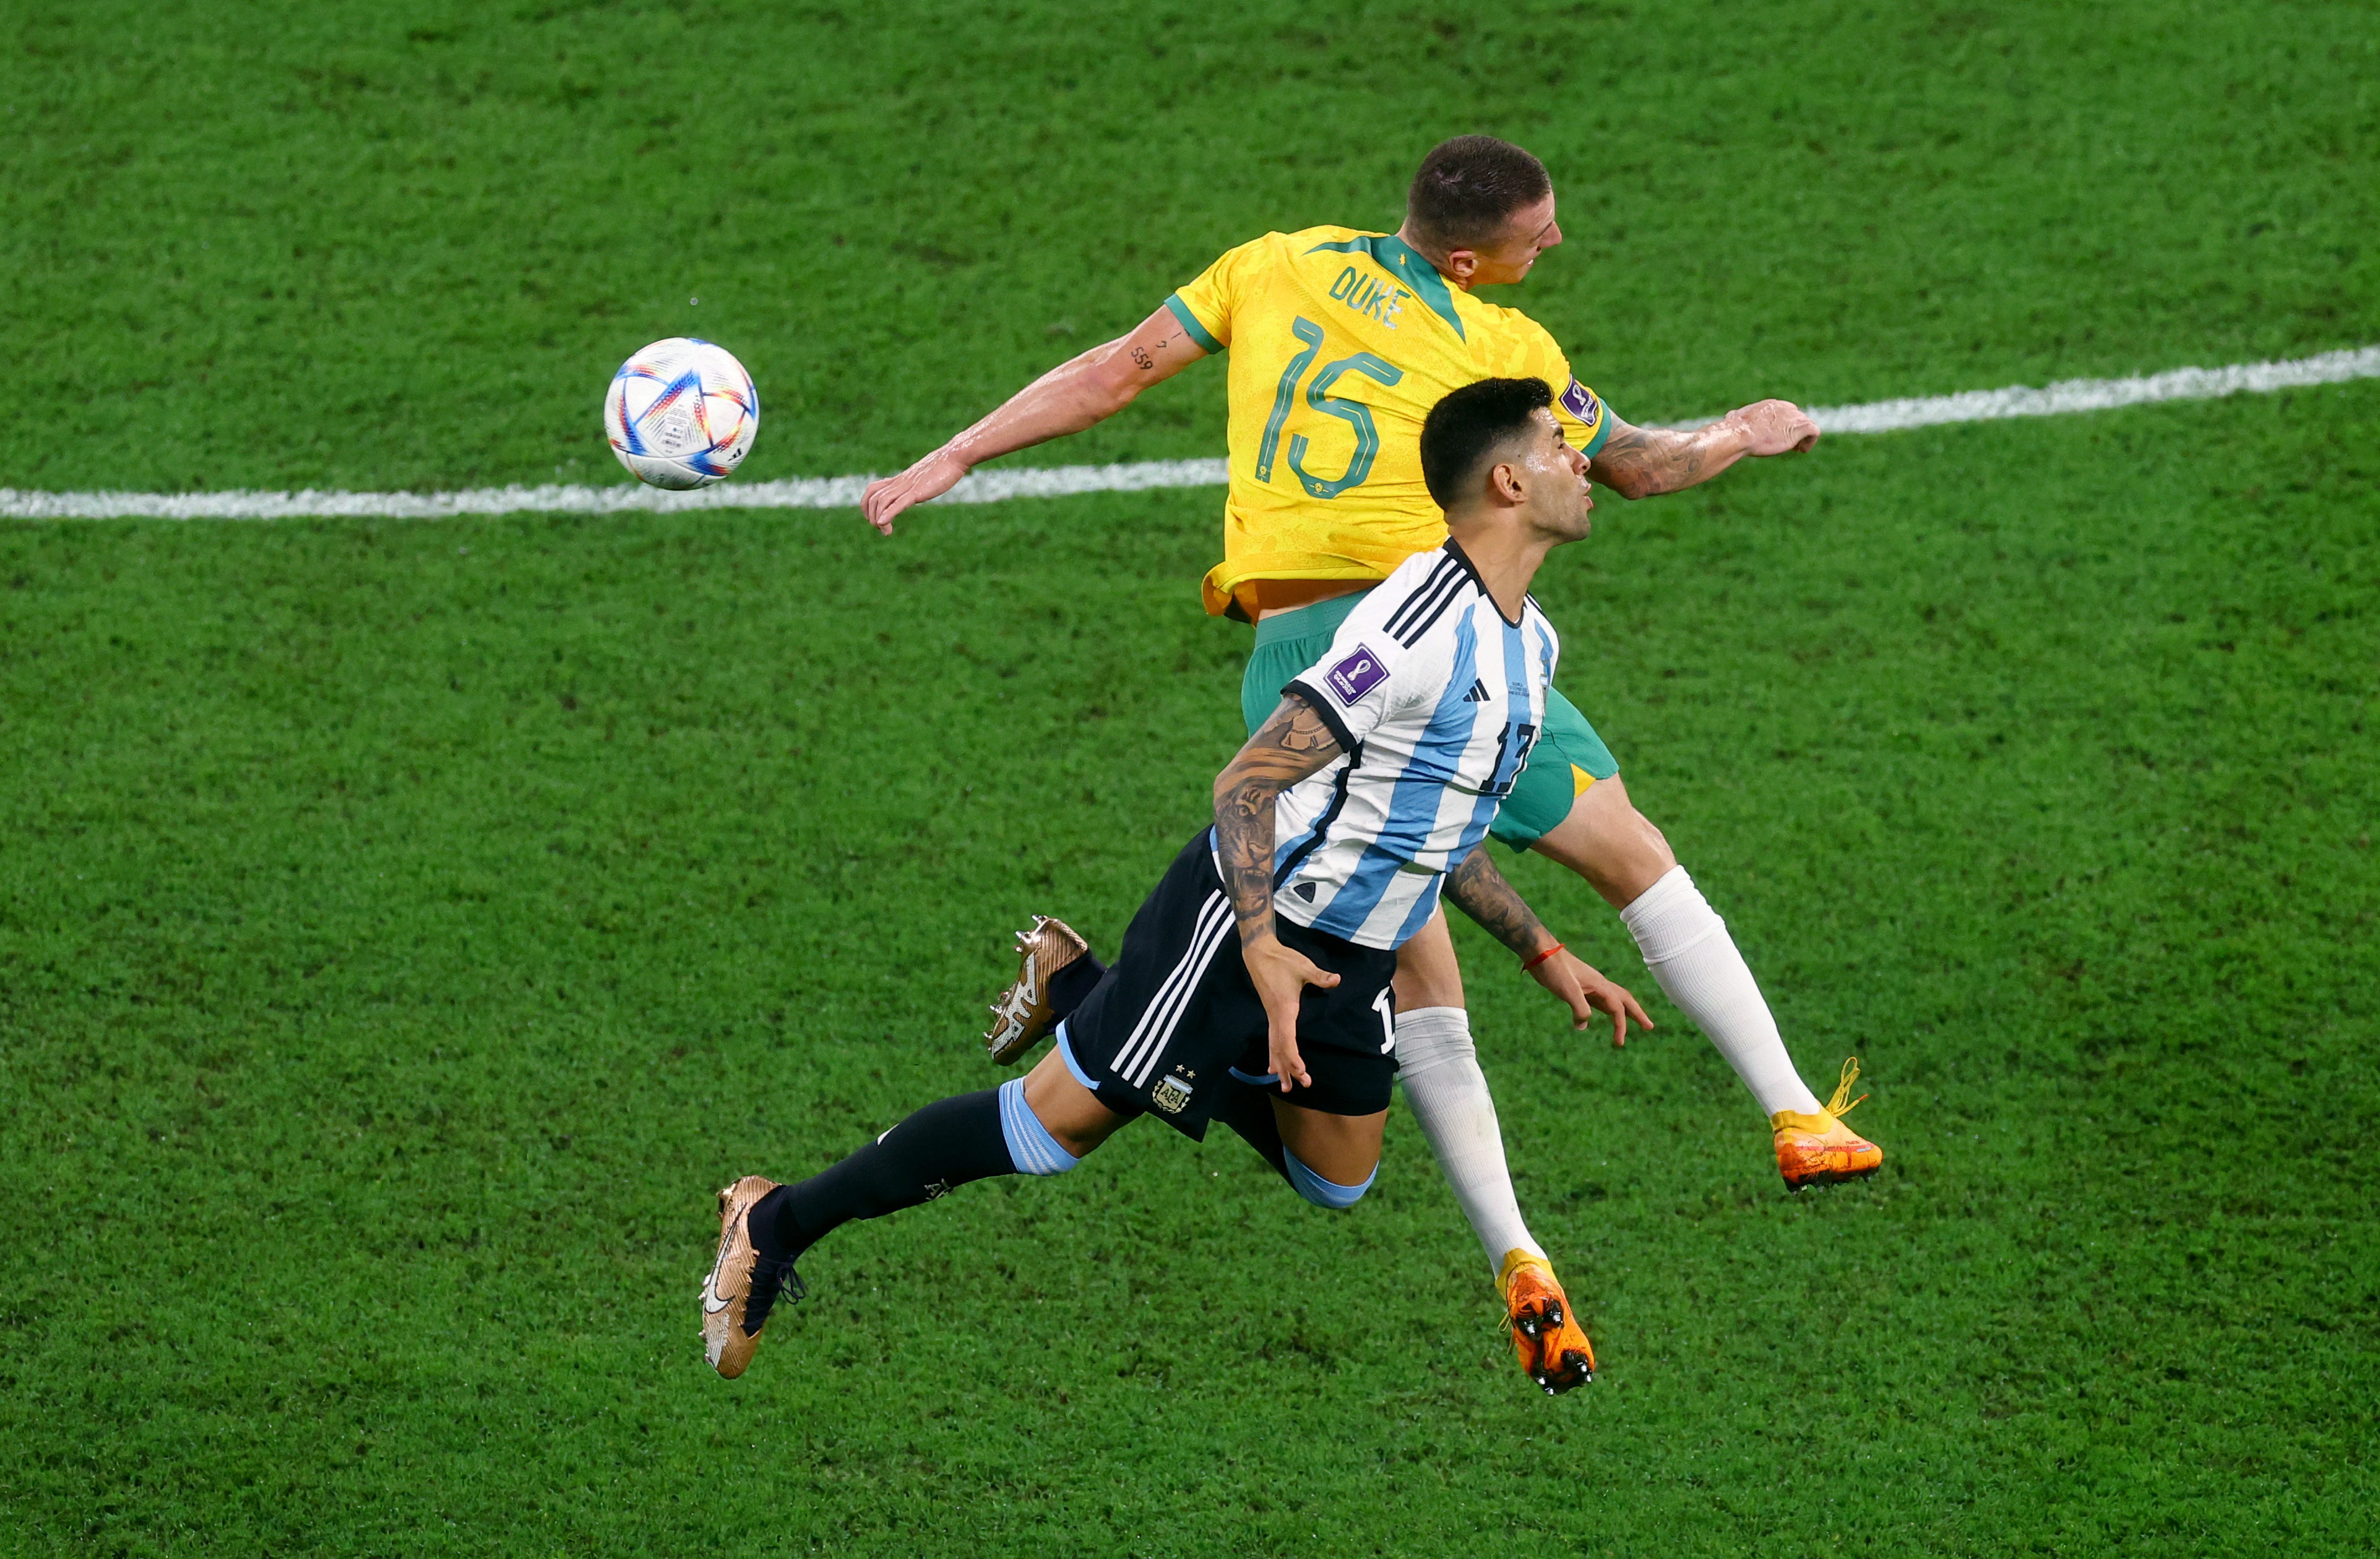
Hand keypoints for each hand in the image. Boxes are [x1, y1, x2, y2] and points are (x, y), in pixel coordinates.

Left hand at [860, 448, 970, 534]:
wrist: (954, 457)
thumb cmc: (944, 467)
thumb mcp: (926, 477)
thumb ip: (918, 484)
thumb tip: (919, 488)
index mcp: (900, 480)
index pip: (873, 489)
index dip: (867, 505)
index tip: (875, 519)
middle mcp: (900, 482)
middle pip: (872, 496)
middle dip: (870, 515)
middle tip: (880, 528)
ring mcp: (908, 486)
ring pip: (881, 500)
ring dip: (878, 519)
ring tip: (885, 531)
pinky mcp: (918, 491)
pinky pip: (898, 503)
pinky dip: (888, 514)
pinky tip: (883, 523)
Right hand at [1240, 933, 1339, 1091]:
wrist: (1259, 953)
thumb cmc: (1282, 960)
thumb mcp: (1303, 966)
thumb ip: (1319, 976)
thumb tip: (1336, 979)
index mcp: (1284, 1009)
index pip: (1287, 1039)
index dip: (1293, 1057)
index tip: (1301, 1071)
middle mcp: (1276, 1017)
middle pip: (1280, 1049)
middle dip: (1290, 1069)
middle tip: (1302, 1085)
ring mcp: (1272, 1016)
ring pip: (1274, 1047)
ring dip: (1281, 1066)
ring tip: (1286, 1086)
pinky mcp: (1271, 1014)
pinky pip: (1272, 1040)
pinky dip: (1274, 1055)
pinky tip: (1274, 1066)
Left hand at [1526, 947, 1653, 1047]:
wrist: (1540, 952)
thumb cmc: (1554, 969)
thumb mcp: (1567, 990)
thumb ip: (1579, 1008)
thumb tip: (1583, 1026)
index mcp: (1600, 984)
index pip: (1617, 1008)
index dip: (1620, 1025)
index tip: (1619, 1042)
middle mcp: (1599, 984)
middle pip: (1624, 999)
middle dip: (1637, 1014)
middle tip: (1649, 1027)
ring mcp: (1590, 985)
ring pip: (1612, 1000)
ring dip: (1623, 1012)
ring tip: (1634, 1022)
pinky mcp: (1579, 988)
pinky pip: (1597, 1001)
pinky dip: (1603, 1010)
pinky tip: (1599, 1017)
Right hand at [1721, 399, 1819, 456]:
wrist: (1741, 435)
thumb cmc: (1734, 430)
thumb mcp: (1733, 418)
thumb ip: (1736, 417)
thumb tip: (1729, 417)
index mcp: (1770, 406)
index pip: (1785, 411)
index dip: (1785, 424)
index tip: (1779, 436)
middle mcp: (1784, 407)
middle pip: (1797, 417)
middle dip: (1794, 431)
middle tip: (1791, 445)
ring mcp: (1793, 416)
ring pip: (1806, 424)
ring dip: (1803, 438)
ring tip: (1798, 450)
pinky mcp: (1800, 426)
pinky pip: (1814, 431)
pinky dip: (1810, 441)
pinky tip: (1802, 450)